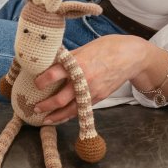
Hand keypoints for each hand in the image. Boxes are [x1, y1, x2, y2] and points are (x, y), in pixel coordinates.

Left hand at [33, 34, 147, 123]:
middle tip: (35, 108)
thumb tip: (50, 64)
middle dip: (46, 106)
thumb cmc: (107, 48)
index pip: (53, 75)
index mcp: (77, 64)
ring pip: (71, 110)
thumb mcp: (84, 49)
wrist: (131, 57)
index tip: (35, 84)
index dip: (41, 81)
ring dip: (56, 116)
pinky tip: (62, 117)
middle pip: (60, 99)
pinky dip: (71, 115)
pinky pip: (82, 109)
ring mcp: (92, 92)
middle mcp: (83, 80)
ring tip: (46, 120)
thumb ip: (68, 59)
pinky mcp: (99, 98)